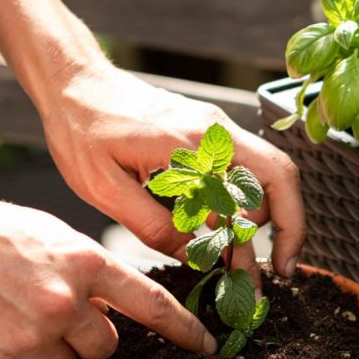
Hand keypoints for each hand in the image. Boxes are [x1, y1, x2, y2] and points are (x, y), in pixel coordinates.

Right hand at [0, 181, 215, 358]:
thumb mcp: (47, 236)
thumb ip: (87, 272)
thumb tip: (112, 309)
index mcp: (83, 262)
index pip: (151, 304)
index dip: (184, 329)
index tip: (205, 345)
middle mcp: (63, 302)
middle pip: (107, 345)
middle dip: (89, 335)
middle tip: (51, 309)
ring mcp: (30, 336)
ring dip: (46, 345)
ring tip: (7, 309)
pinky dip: (8, 352)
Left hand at [38, 61, 305, 287]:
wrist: (75, 82)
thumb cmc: (82, 129)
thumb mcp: (105, 189)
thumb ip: (153, 226)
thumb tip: (192, 257)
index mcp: (195, 144)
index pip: (266, 184)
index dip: (284, 230)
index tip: (275, 270)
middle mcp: (216, 132)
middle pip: (278, 181)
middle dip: (281, 232)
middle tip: (265, 276)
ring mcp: (215, 131)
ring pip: (260, 180)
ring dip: (256, 223)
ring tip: (238, 264)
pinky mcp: (206, 137)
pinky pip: (238, 173)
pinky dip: (238, 207)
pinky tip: (220, 234)